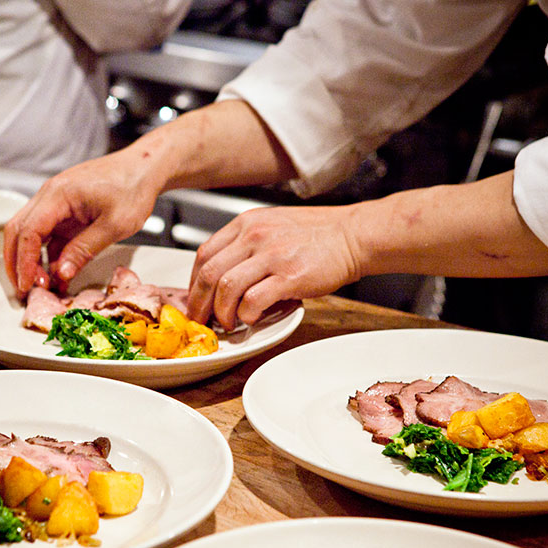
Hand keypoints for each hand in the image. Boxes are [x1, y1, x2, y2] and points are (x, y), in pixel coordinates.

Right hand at [3, 152, 158, 297]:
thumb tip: (61, 273)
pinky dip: (48, 256)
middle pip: (18, 231)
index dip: (24, 262)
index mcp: (58, 194)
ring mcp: (55, 203)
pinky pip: (48, 236)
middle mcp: (50, 196)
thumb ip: (85, 249)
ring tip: (42, 287)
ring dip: (31, 261)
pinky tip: (57, 275)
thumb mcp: (114, 225)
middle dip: (17, 264)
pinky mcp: (64, 211)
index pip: (28, 231)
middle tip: (25, 290)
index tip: (29, 285)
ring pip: (29, 234)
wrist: (145, 169)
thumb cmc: (133, 187)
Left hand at [188, 204, 362, 329]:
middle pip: (208, 273)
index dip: (194, 283)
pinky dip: (246, 315)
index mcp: (246, 224)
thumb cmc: (316, 235)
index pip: (203, 254)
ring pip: (226, 288)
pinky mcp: (289, 276)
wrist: (353, 236)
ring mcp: (271, 255)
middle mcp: (254, 236)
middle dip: (199, 304)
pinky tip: (252, 318)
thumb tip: (221, 274)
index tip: (196, 299)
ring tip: (228, 323)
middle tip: (202, 320)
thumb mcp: (271, 225)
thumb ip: (244, 244)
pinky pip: (253, 300)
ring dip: (222, 312)